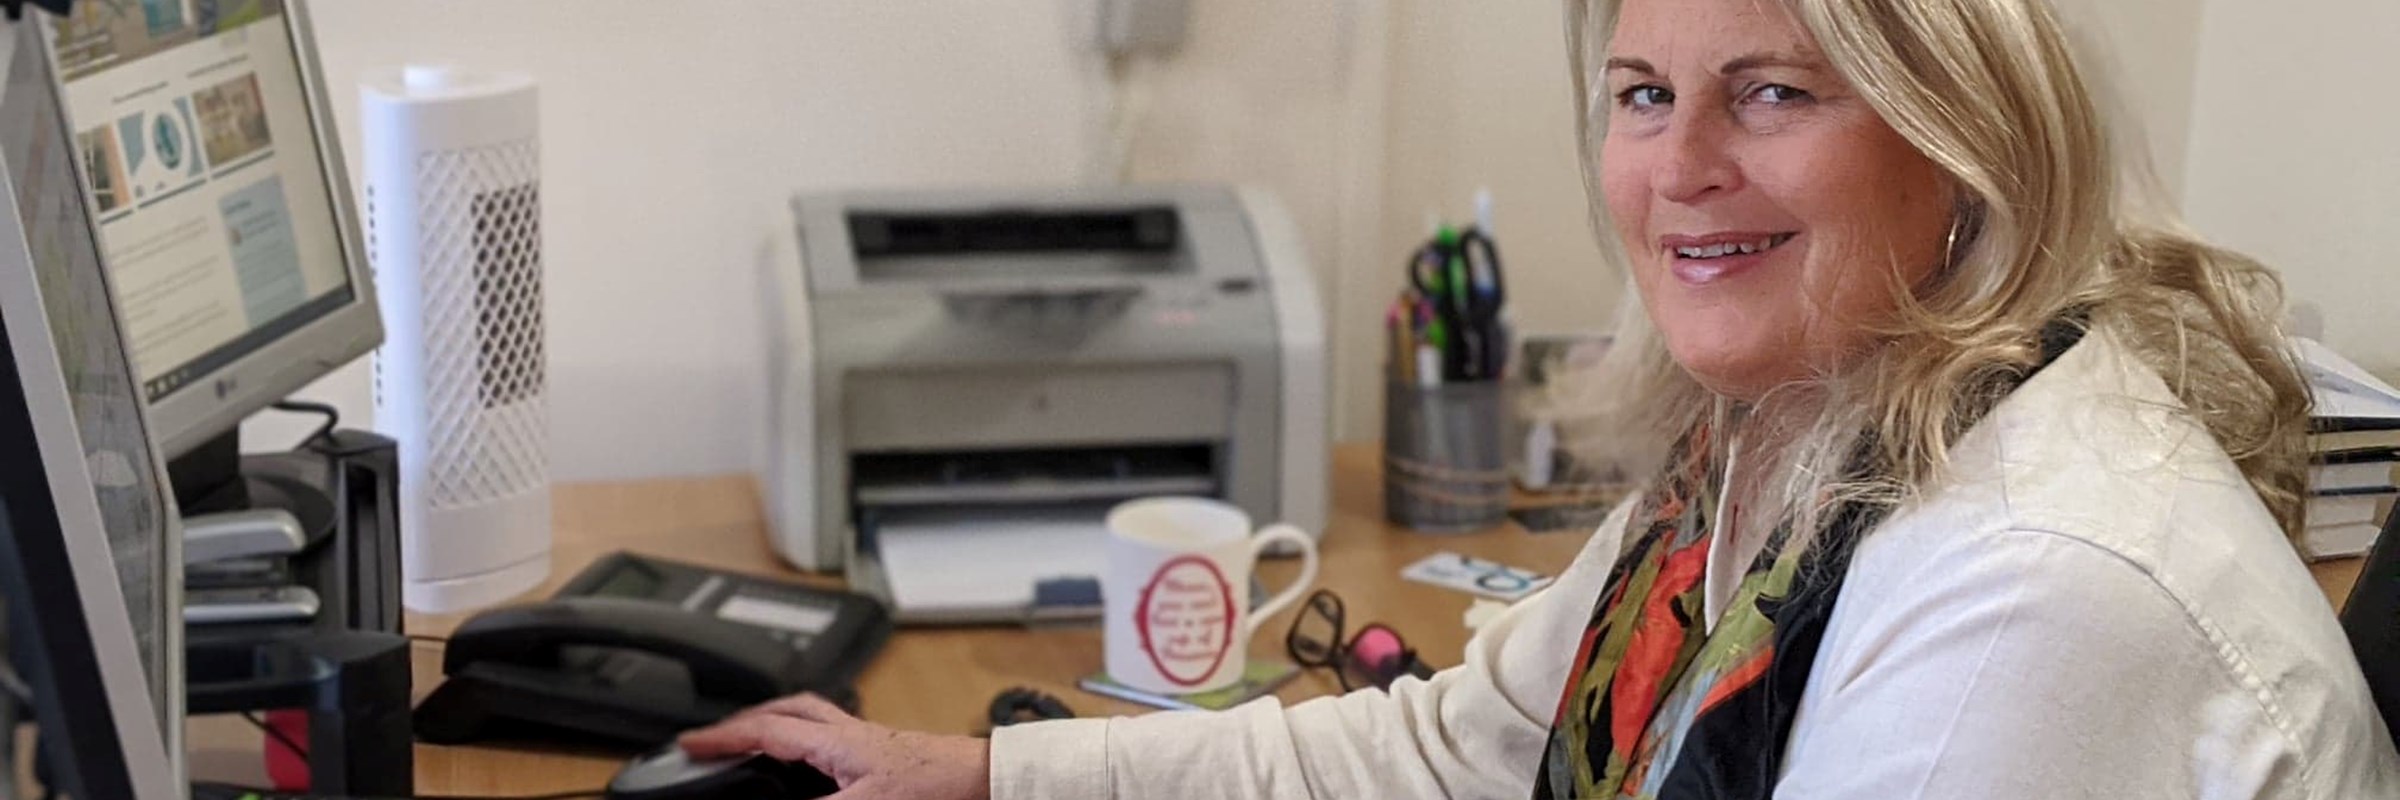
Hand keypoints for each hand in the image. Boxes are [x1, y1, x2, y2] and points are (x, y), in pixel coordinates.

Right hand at [679, 693, 991, 799]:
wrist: (984, 779)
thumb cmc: (937, 785)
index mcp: (836, 739)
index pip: (765, 730)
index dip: (723, 737)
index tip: (689, 743)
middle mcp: (849, 732)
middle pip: (785, 711)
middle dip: (746, 719)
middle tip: (717, 735)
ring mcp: (867, 738)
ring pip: (809, 718)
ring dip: (776, 723)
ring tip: (753, 739)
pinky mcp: (883, 750)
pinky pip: (831, 733)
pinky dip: (807, 739)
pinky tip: (809, 761)